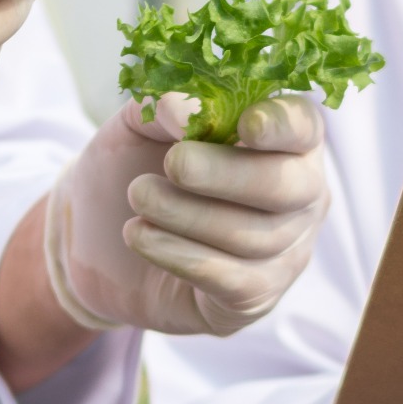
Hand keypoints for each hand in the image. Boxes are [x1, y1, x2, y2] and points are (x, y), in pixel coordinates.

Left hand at [43, 94, 328, 335]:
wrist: (99, 242)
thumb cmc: (135, 168)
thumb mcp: (137, 127)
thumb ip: (161, 108)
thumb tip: (181, 107)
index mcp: (283, 137)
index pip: (303, 126)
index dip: (282, 125)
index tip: (246, 124)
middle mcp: (300, 193)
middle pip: (287, 186)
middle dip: (227, 174)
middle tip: (174, 163)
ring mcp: (286, 249)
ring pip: (254, 235)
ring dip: (186, 214)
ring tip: (138, 197)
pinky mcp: (256, 295)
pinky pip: (229, 278)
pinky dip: (179, 254)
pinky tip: (140, 235)